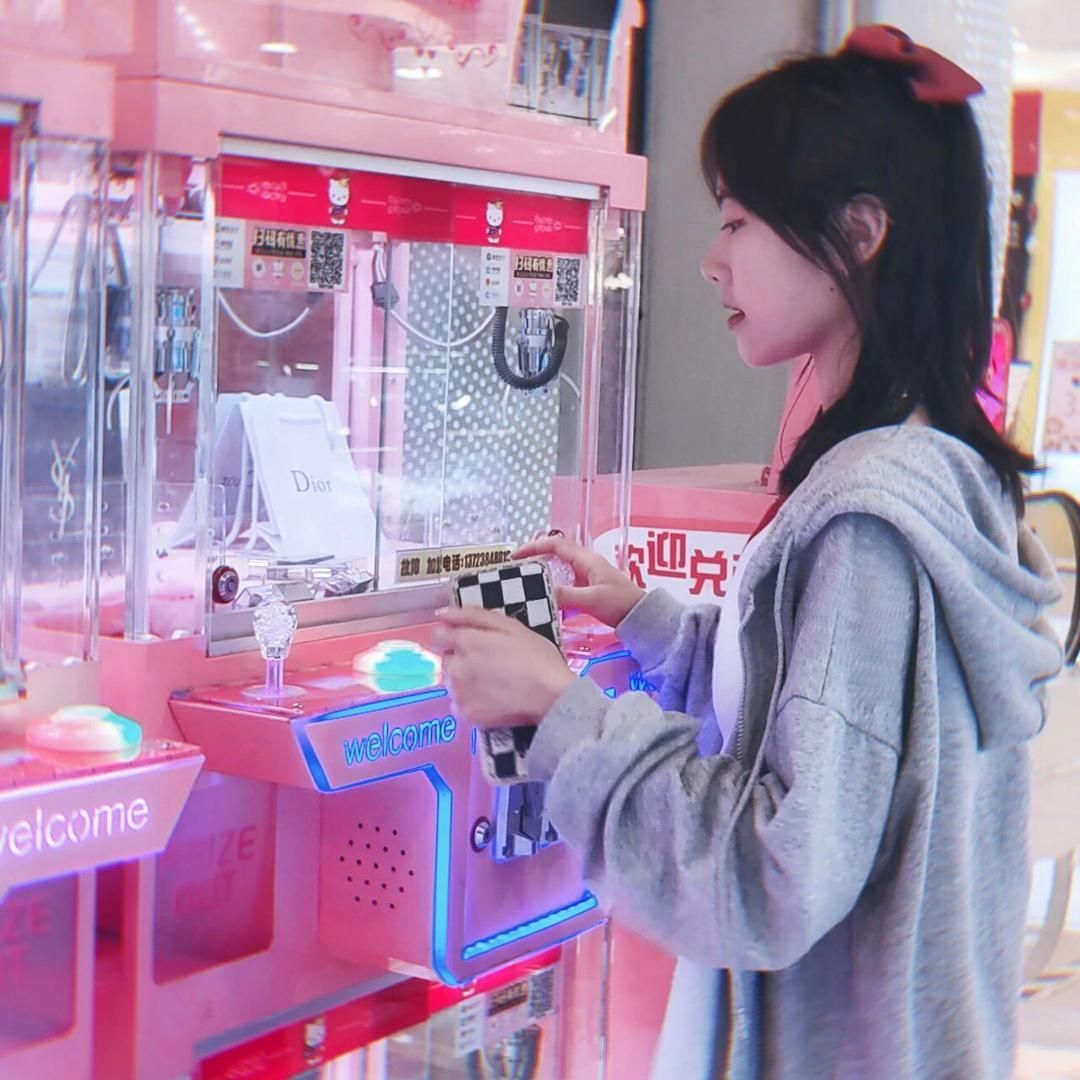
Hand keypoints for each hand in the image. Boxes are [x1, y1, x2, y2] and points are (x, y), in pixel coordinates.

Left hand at [434, 607, 576, 729]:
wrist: (552, 698)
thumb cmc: (537, 657)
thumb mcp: (510, 626)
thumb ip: (472, 616)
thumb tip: (442, 613)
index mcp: (465, 642)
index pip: (437, 636)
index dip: (452, 635)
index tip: (471, 640)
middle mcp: (455, 668)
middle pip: (447, 659)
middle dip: (462, 658)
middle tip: (490, 661)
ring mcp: (459, 694)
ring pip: (452, 682)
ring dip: (465, 679)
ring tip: (494, 681)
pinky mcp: (467, 715)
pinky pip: (459, 703)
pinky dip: (470, 699)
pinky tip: (491, 698)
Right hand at [513, 537, 644, 627]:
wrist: (641, 616)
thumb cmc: (620, 603)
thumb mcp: (590, 599)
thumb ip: (565, 596)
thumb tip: (541, 594)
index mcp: (586, 560)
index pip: (555, 545)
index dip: (533, 547)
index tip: (515, 556)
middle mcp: (586, 563)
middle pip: (555, 553)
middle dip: (535, 558)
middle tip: (517, 569)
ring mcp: (588, 575)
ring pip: (560, 568)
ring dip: (543, 572)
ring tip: (526, 582)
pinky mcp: (589, 588)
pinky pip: (566, 582)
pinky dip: (553, 586)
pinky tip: (545, 598)